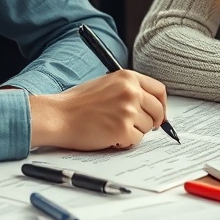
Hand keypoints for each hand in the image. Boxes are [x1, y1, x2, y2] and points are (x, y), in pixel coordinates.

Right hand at [29, 69, 166, 150]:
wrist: (59, 115)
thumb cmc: (77, 103)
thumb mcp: (106, 84)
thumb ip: (128, 90)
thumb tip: (149, 104)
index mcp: (127, 77)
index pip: (159, 90)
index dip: (161, 105)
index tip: (158, 114)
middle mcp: (131, 91)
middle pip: (158, 111)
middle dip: (152, 122)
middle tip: (138, 126)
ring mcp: (128, 110)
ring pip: (146, 128)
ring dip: (133, 132)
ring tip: (112, 127)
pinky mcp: (123, 130)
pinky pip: (135, 140)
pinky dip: (125, 142)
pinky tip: (109, 136)